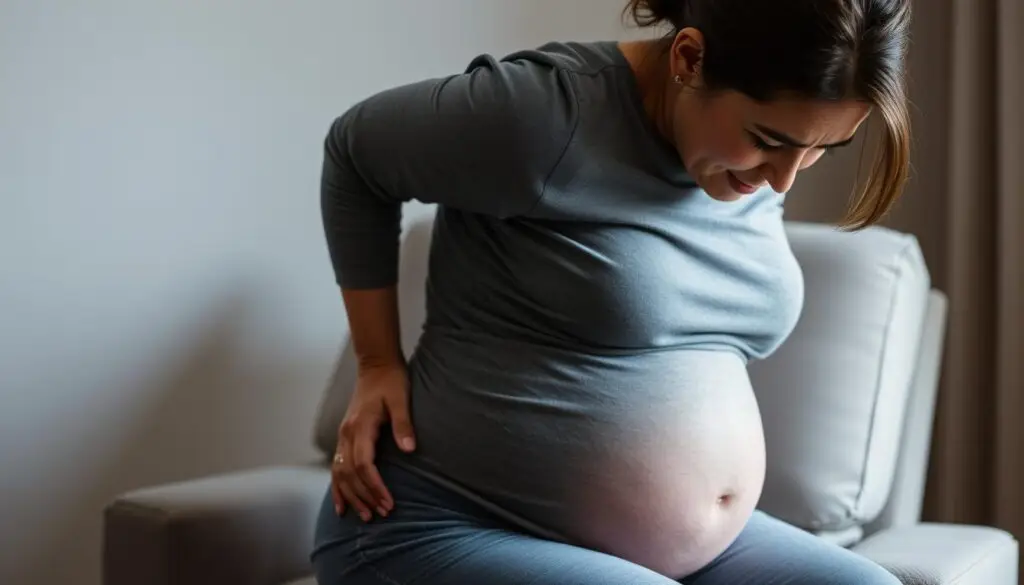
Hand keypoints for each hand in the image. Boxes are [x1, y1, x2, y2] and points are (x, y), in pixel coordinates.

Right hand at [331, 363, 415, 521]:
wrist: (376, 365)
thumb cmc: (391, 381)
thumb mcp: (401, 399)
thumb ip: (403, 424)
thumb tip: (409, 449)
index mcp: (360, 426)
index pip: (364, 464)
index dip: (375, 486)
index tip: (388, 502)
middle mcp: (347, 433)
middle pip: (350, 473)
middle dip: (365, 496)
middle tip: (380, 514)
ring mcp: (343, 435)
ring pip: (340, 473)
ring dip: (351, 496)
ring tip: (364, 515)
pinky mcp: (344, 437)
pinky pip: (336, 467)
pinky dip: (338, 487)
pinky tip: (341, 504)